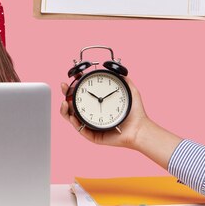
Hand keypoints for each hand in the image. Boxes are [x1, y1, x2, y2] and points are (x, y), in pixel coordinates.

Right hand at [60, 77, 182, 168]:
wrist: (140, 129)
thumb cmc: (136, 113)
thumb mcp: (130, 92)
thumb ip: (124, 80)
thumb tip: (118, 70)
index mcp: (98, 104)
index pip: (82, 93)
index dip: (76, 85)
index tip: (74, 77)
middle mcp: (92, 113)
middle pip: (72, 104)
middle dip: (65, 95)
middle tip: (64, 86)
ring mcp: (91, 124)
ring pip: (71, 117)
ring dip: (64, 109)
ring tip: (65, 103)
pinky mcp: (93, 135)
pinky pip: (80, 129)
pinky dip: (74, 122)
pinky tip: (73, 116)